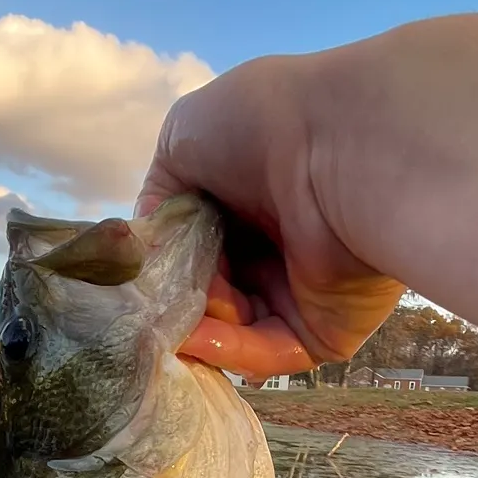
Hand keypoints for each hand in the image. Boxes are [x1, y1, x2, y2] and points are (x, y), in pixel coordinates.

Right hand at [135, 51, 403, 379]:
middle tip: (153, 300)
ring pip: (230, 327)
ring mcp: (300, 288)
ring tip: (176, 316)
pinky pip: (267, 351)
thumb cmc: (261, 127)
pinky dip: (227, 348)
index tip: (138, 272)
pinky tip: (197, 336)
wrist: (339, 146)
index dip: (163, 260)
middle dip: (175, 297)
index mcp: (248, 197)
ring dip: (195, 325)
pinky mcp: (325, 328)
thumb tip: (150, 248)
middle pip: (207, 290)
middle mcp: (276, 243)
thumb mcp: (183, 140)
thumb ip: (160, 195)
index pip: (193, 244)